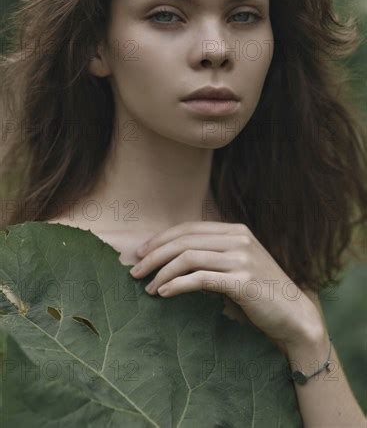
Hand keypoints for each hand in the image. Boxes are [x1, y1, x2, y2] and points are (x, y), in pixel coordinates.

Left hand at [129, 221, 322, 350]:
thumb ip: (213, 255)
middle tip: (135, 270)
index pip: (189, 228)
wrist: (294, 315)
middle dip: (154, 255)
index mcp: (236, 231)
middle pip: (184, 240)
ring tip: (148, 287)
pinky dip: (176, 285)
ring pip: (188, 258)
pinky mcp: (242, 281)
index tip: (140, 252)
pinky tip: (164, 293)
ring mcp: (242, 259)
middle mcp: (239, 239)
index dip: (161, 239)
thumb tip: (171, 258)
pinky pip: (199, 279)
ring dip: (161, 273)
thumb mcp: (237, 265)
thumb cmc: (261, 292)